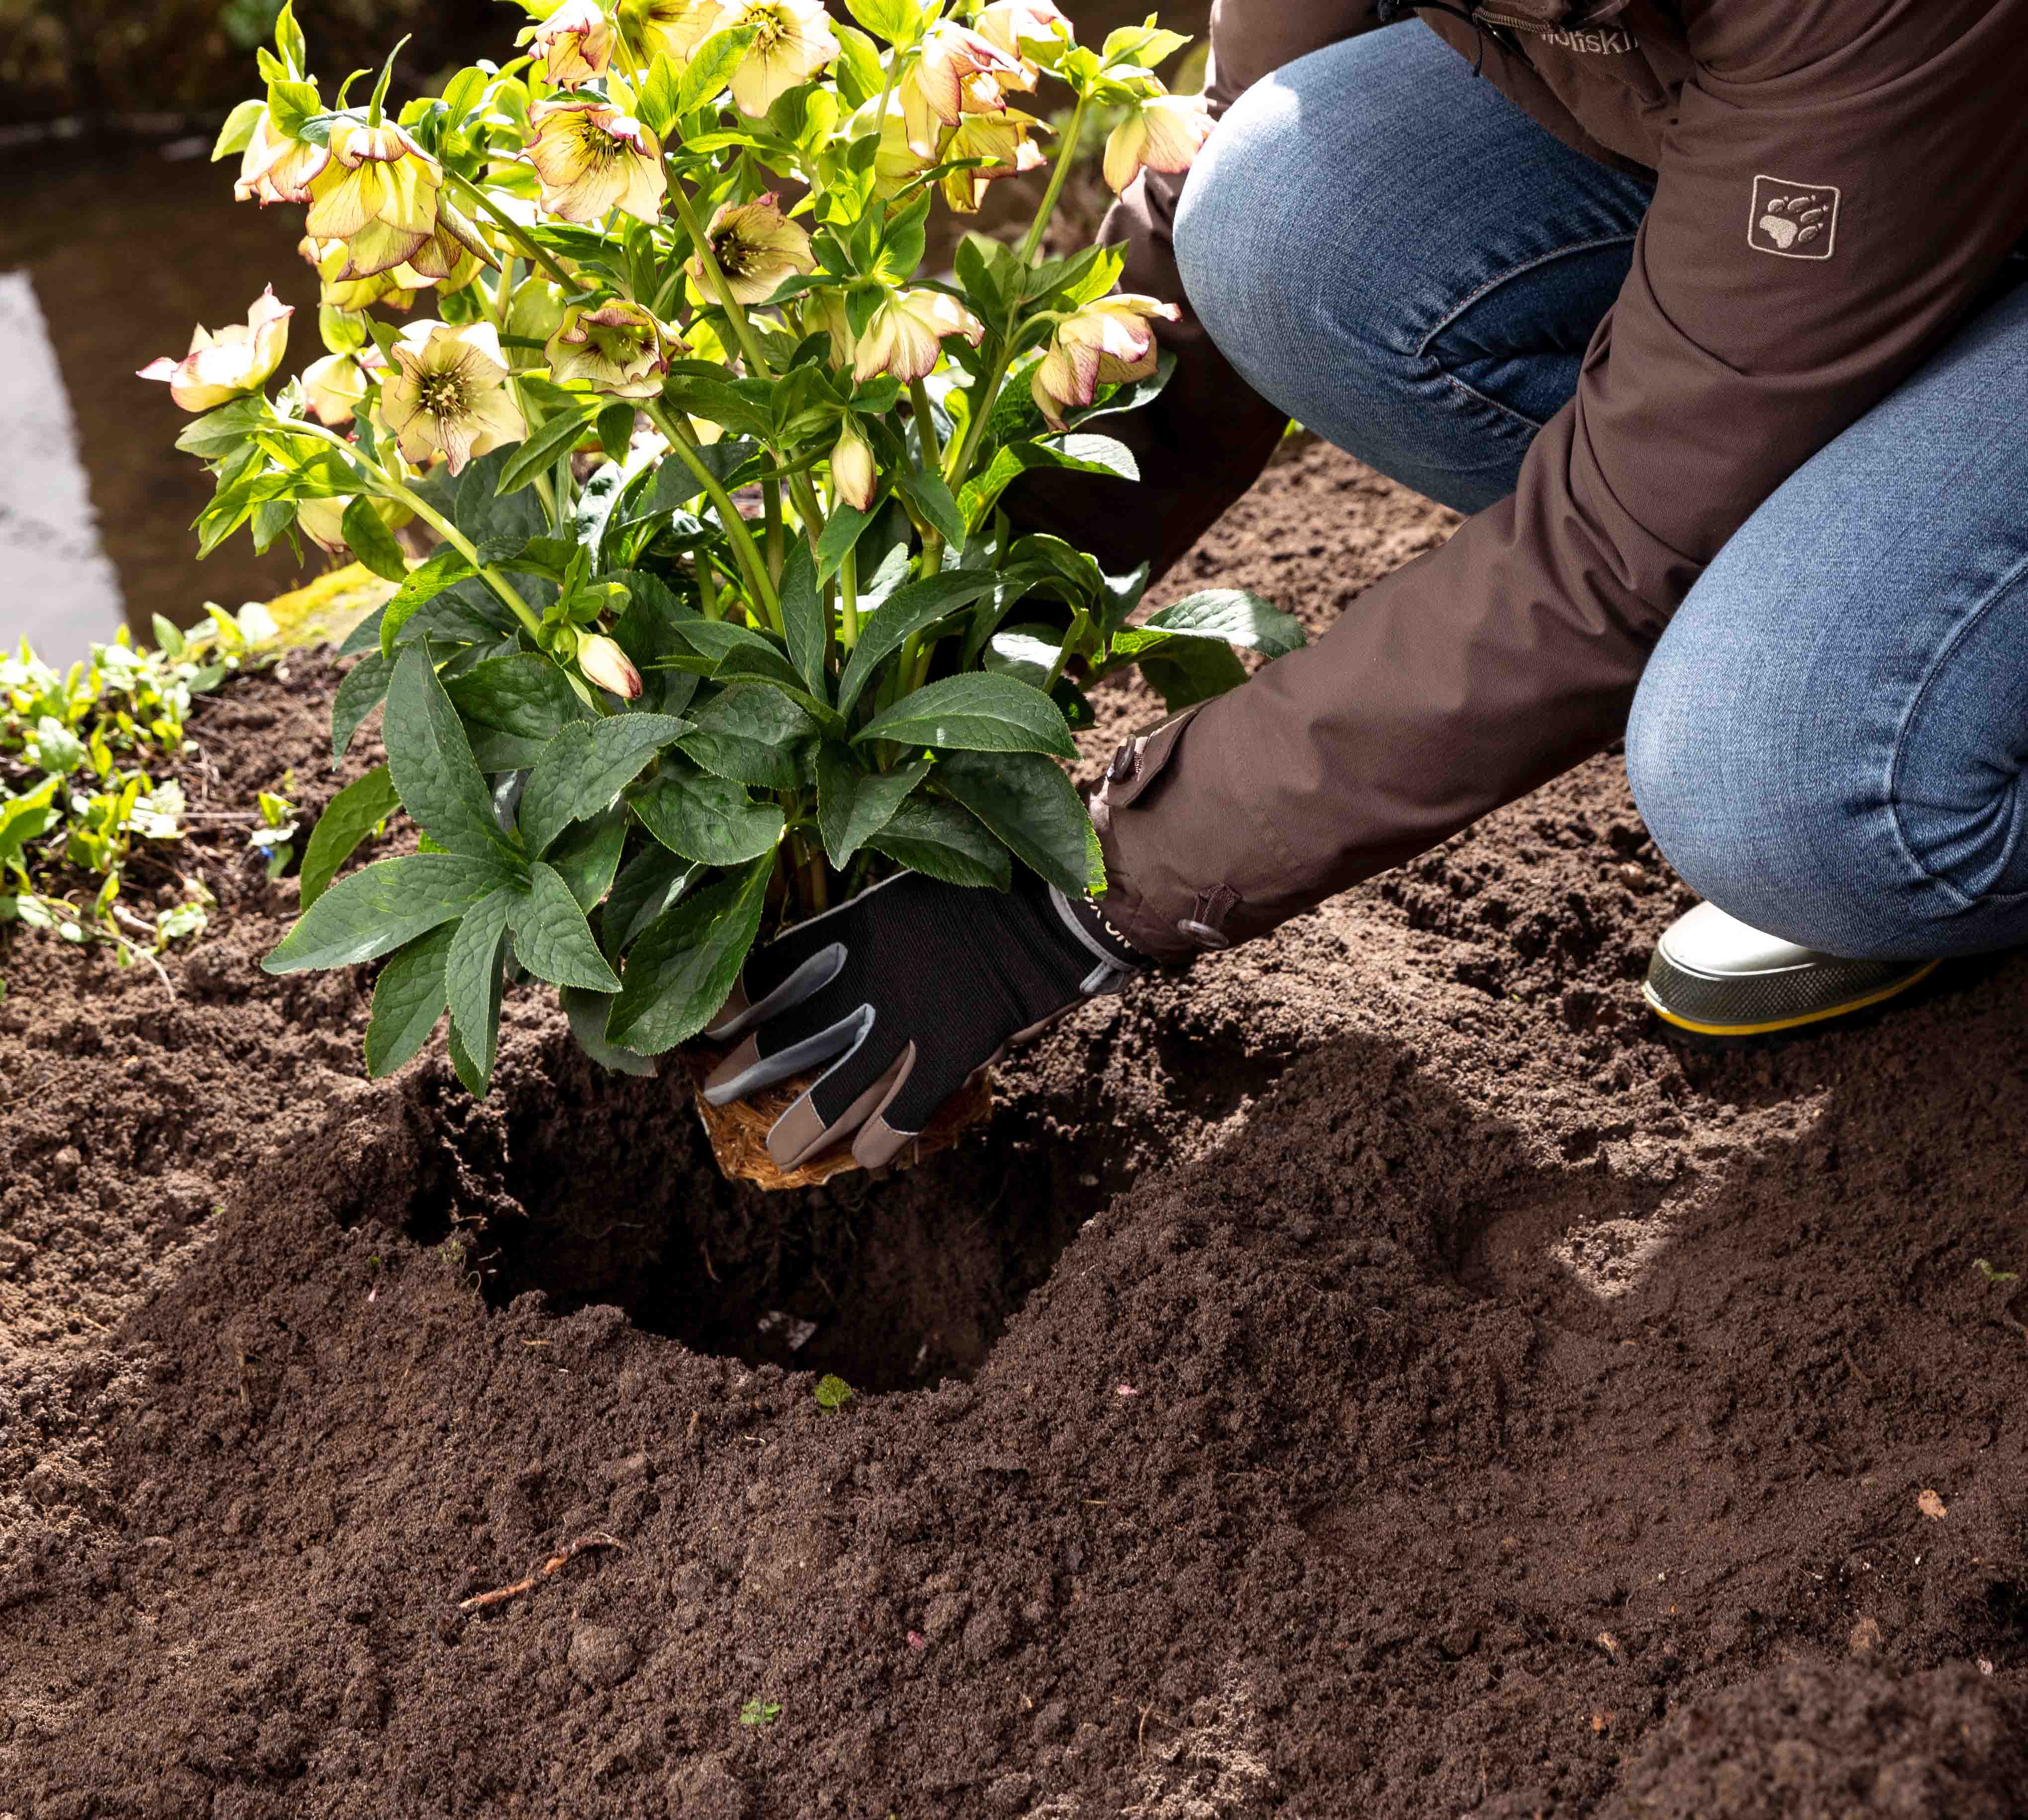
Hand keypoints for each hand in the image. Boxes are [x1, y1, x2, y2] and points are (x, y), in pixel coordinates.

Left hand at [703, 868, 1141, 1170]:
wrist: (1050, 913)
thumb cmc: (982, 891)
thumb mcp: (904, 896)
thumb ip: (861, 928)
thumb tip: (817, 960)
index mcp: (853, 934)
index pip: (773, 976)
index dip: (737, 1009)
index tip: (711, 1029)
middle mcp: (868, 984)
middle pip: (789, 1038)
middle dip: (747, 1072)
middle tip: (714, 1093)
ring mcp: (908, 1027)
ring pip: (837, 1093)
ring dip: (803, 1128)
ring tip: (780, 1151)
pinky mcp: (950, 1058)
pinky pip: (902, 1115)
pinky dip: (880, 1141)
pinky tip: (863, 1157)